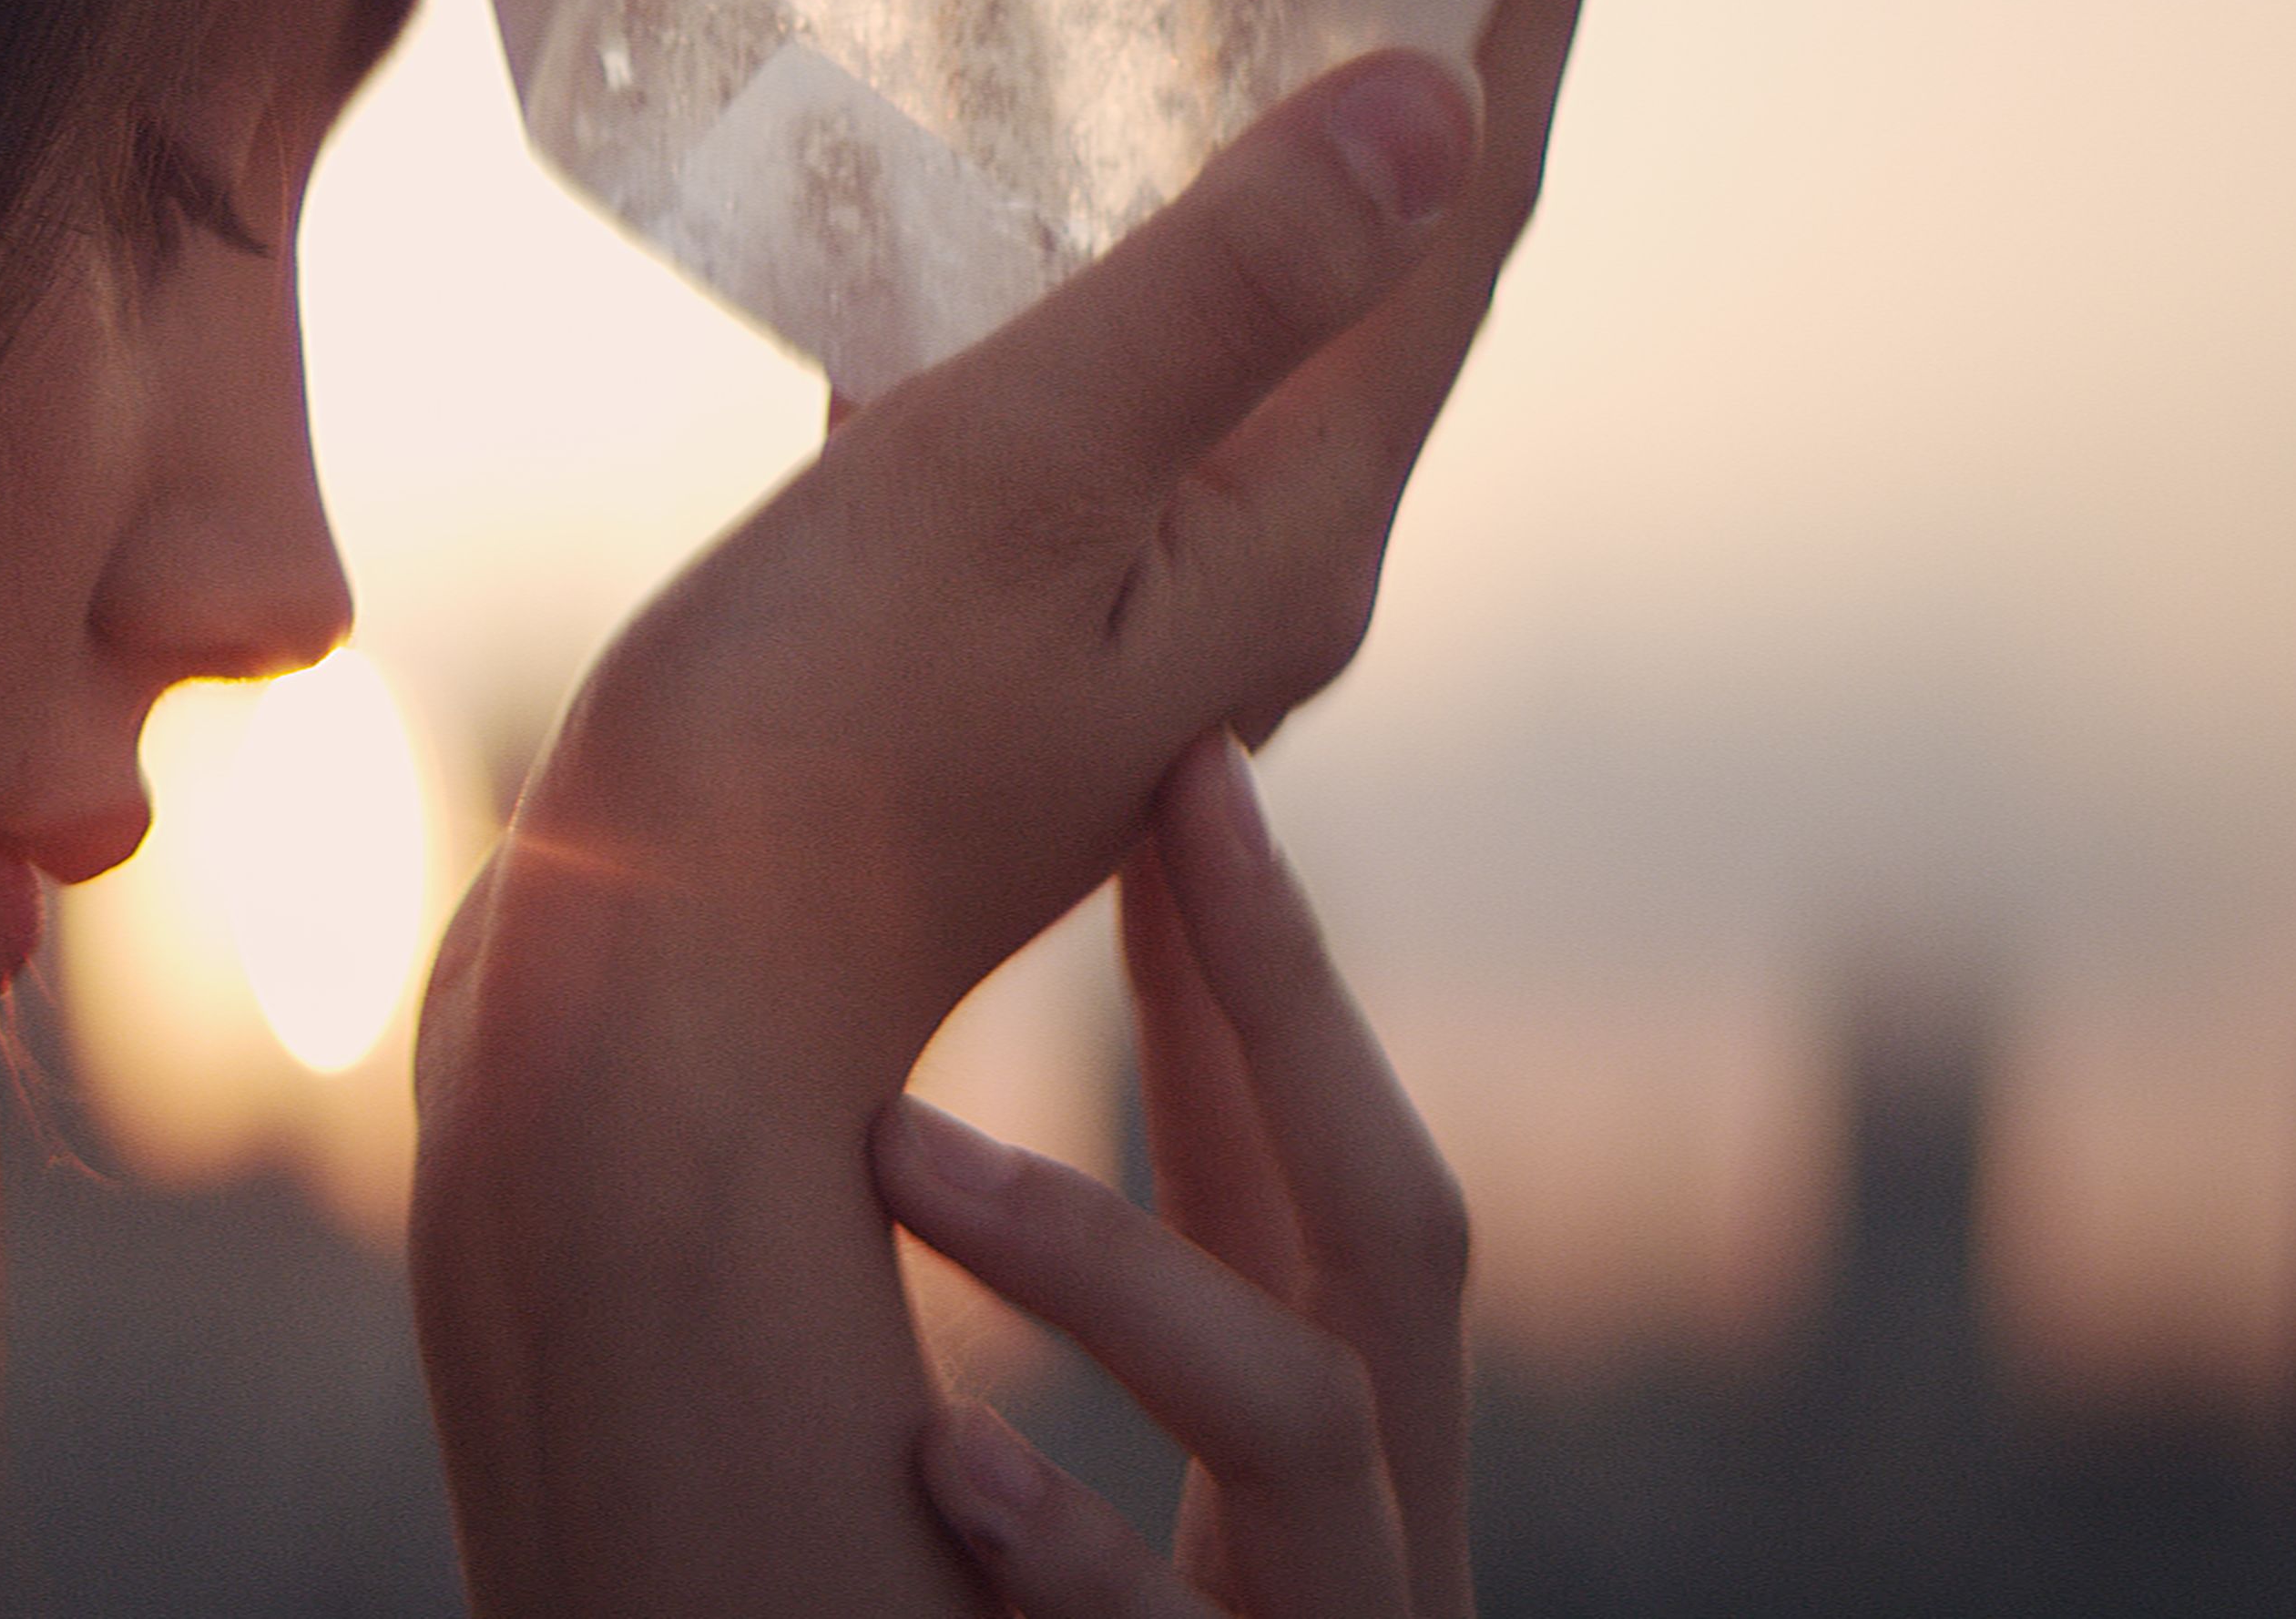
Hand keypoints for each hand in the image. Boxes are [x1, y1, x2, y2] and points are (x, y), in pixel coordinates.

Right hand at [448, 0, 1627, 1079]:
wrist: (644, 1049)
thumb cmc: (801, 780)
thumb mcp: (1010, 487)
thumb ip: (1213, 290)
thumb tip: (1439, 99)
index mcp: (1297, 527)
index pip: (1468, 201)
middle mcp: (1249, 563)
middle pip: (1384, 234)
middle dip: (1420, 14)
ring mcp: (1116, 596)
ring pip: (1225, 292)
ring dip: (1242, 105)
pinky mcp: (977, 617)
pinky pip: (1064, 368)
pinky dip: (1060, 236)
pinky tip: (975, 173)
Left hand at [879, 742, 1474, 1618]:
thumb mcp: (1166, 1493)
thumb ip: (1156, 1310)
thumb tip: (989, 1059)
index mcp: (1361, 1446)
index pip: (1331, 1166)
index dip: (1274, 964)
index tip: (1185, 757)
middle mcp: (1387, 1522)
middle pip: (1398, 1235)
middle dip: (1284, 1007)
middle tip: (1150, 807)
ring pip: (1305, 1421)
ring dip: (1107, 1267)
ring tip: (897, 1148)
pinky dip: (1076, 1552)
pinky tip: (947, 1461)